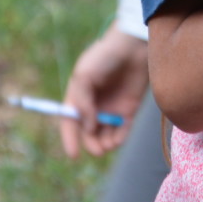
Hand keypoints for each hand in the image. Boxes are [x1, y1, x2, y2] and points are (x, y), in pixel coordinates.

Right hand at [58, 24, 148, 159]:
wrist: (133, 46)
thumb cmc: (104, 57)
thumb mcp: (84, 76)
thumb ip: (82, 102)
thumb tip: (87, 127)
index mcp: (78, 95)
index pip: (70, 121)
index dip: (69, 138)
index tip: (73, 155)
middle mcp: (94, 104)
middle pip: (88, 132)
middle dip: (91, 143)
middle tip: (98, 149)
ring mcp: (111, 107)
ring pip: (105, 134)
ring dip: (106, 143)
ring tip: (110, 143)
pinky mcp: (129, 109)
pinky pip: (122, 129)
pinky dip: (120, 136)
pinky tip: (119, 138)